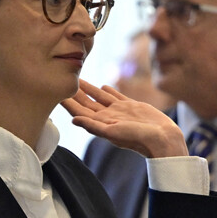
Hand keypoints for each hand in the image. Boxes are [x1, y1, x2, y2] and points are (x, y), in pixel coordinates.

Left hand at [61, 79, 187, 157]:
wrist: (162, 137)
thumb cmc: (139, 138)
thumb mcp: (114, 133)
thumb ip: (94, 126)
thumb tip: (73, 119)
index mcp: (101, 123)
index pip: (79, 110)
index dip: (67, 102)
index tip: (54, 90)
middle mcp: (107, 117)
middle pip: (86, 102)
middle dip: (74, 93)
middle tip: (62, 79)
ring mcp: (119, 111)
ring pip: (99, 97)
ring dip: (88, 89)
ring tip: (78, 79)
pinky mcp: (131, 106)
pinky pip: (115, 96)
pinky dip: (107, 91)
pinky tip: (102, 86)